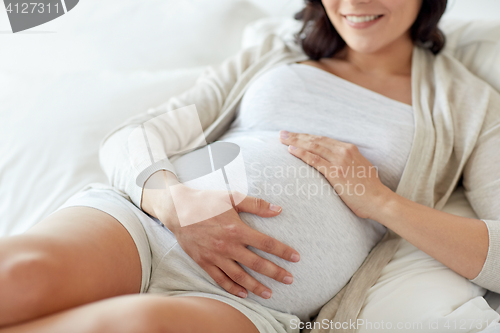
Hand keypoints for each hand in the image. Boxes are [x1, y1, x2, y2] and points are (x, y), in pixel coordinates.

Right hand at [141, 171, 299, 299]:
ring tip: (269, 293)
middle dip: (275, 272)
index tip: (296, 258)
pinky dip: (232, 288)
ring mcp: (215, 256)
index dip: (282, 251)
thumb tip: (278, 209)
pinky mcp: (204, 262)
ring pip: (239, 276)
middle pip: (256, 264)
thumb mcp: (231, 198)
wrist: (177, 210)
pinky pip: (220, 279)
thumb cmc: (206, 202)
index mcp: (236, 229)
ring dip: (256, 286)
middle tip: (289, 279)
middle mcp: (227, 246)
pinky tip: (243, 293)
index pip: (265, 243)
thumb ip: (256, 204)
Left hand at [279, 130, 391, 218]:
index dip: (307, 136)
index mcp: (350, 149)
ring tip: (282, 139)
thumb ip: (347, 163)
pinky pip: (315, 160)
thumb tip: (336, 164)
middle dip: (297, 136)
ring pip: (313, 146)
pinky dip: (302, 154)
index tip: (295, 135)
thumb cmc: (369, 189)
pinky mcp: (336, 172)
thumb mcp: (360, 169)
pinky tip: (291, 150)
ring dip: (295, 141)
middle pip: (316, 140)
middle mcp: (344, 151)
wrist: (379, 201)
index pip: (323, 139)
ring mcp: (340, 161)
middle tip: (282, 133)